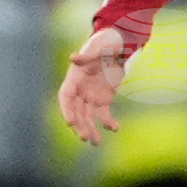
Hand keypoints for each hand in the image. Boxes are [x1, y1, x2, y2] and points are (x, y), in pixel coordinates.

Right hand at [57, 26, 126, 145]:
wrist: (120, 45)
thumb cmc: (106, 43)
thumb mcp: (98, 47)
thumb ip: (87, 56)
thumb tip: (72, 58)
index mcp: (74, 78)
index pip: (65, 97)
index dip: (66, 110)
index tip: (70, 122)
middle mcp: (80, 90)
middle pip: (76, 111)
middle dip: (80, 125)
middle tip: (85, 138)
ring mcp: (91, 96)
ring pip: (88, 117)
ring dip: (91, 129)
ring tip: (96, 143)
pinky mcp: (104, 99)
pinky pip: (104, 114)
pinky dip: (108, 122)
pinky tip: (114, 128)